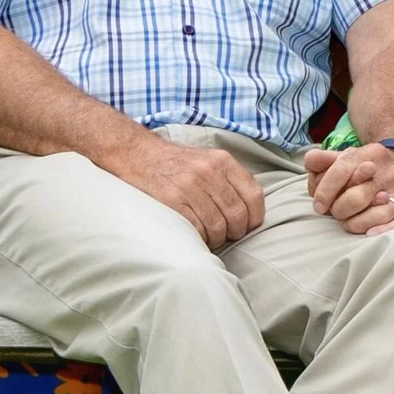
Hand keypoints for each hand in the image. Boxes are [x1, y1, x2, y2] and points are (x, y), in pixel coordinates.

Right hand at [109, 133, 265, 250]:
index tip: (248, 226)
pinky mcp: (170, 200)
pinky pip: (196, 229)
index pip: (254, 196)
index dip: (254, 218)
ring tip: (210, 237)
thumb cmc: (177, 164)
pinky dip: (199, 238)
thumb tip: (251, 211)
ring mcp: (189, 186)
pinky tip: (196, 235)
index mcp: (223, 161)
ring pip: (217, 226)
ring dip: (216, 239)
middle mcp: (208, 171)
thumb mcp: (208, 160)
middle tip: (226, 235)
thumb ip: (230, 180)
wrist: (139, 155)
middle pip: (237, 215)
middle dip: (235, 232)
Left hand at [304, 144, 393, 237]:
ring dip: (356, 223)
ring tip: (348, 222)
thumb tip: (310, 161)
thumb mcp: (343, 158)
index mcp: (369, 154)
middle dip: (340, 209)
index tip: (318, 206)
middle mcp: (388, 170)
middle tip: (336, 212)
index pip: (342, 169)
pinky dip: (384, 229)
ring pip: (379, 212)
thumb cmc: (363, 169)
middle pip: (358, 196)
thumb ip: (322, 160)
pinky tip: (370, 233)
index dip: (325, 191)